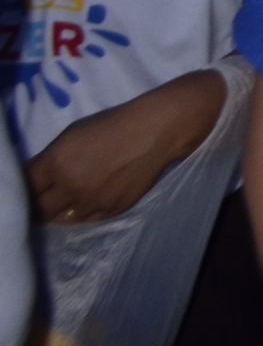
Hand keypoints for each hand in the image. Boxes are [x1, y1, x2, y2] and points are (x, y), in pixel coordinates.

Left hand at [27, 70, 226, 223]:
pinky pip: (86, 220)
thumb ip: (49, 160)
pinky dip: (81, 213)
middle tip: (41, 199)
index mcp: (55, 164)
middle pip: (38, 211)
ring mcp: (92, 202)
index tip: (28, 188)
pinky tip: (85, 200)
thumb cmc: (111, 125)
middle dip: (36, 205)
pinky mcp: (112, 210)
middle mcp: (70, 187)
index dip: (23, 190)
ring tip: (64, 200)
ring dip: (59, 211)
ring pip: (62, 220)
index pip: (24, 189)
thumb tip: (33, 180)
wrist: (156, 131)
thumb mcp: (71, 136)